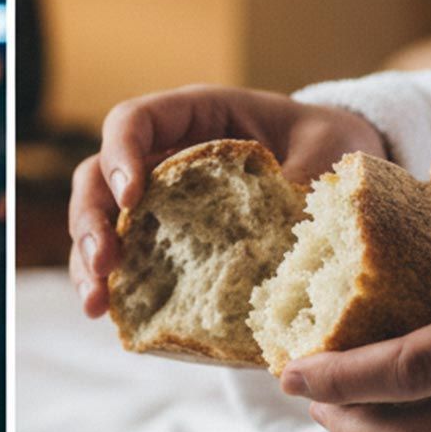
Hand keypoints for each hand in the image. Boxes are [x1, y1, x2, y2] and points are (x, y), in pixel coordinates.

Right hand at [68, 86, 385, 316]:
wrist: (342, 173)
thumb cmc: (333, 146)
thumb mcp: (328, 153)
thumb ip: (306, 182)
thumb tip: (292, 238)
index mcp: (197, 115)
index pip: (135, 121)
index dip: (121, 154)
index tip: (133, 197)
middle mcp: (165, 155)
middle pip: (98, 177)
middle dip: (90, 221)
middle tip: (103, 264)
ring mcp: (161, 200)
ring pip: (100, 222)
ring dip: (88, 262)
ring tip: (95, 305)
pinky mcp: (168, 241)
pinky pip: (127, 259)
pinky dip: (115, 287)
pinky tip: (112, 316)